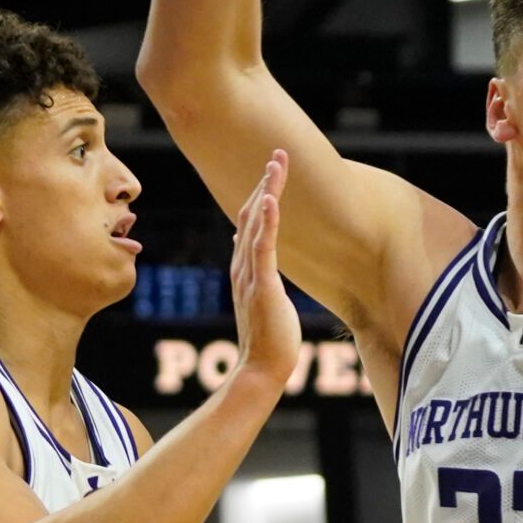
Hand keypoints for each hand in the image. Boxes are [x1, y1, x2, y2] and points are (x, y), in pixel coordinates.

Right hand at [229, 150, 301, 389]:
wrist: (262, 368)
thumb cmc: (268, 337)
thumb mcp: (262, 295)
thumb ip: (254, 268)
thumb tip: (245, 241)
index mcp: (245, 268)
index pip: (252, 222)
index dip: (262, 194)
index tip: (273, 170)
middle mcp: (243, 266)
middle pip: (252, 214)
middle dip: (266, 183)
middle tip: (278, 154)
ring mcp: (250, 274)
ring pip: (256, 224)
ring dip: (267, 192)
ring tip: (276, 164)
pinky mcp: (262, 285)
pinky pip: (262, 248)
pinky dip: (266, 222)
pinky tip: (271, 199)